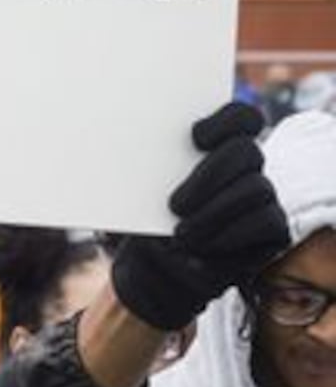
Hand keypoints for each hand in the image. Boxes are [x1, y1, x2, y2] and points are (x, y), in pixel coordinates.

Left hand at [111, 103, 290, 330]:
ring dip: (215, 212)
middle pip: (246, 151)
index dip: (226, 120)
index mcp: (216, 147)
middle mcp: (244, 168)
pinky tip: (200, 247)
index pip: (241, 117)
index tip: (194, 136)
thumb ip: (135, 172)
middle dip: (210, 175)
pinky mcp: (271, 229)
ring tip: (180, 234)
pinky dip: (231, 235)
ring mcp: (261, 197)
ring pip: (256, 188)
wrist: (152, 269)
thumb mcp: (130, 196)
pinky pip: (267, 223)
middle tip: (174, 205)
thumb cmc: (143, 222)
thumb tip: (115, 150)